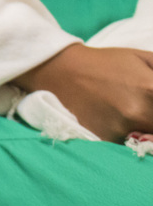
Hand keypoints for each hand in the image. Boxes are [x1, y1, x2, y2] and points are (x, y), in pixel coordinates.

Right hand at [14, 44, 152, 141]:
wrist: (61, 70)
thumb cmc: (107, 63)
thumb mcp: (145, 59)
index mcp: (151, 89)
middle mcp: (138, 112)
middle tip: (150, 115)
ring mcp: (120, 129)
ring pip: (151, 143)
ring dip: (152, 136)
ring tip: (135, 116)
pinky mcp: (105, 140)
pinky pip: (130, 147)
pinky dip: (134, 141)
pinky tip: (125, 126)